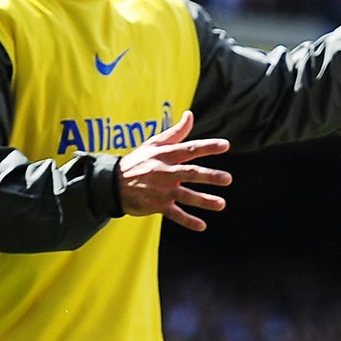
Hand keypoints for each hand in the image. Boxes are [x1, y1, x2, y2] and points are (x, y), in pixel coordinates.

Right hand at [118, 110, 232, 230]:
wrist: (112, 183)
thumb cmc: (137, 161)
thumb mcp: (154, 144)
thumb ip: (176, 132)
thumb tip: (190, 115)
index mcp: (165, 155)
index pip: (189, 149)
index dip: (207, 147)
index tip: (226, 145)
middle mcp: (165, 172)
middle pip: (190, 173)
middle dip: (209, 176)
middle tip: (227, 179)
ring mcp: (161, 190)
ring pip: (185, 195)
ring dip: (203, 200)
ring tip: (221, 204)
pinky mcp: (157, 205)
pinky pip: (175, 214)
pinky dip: (188, 221)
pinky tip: (202, 226)